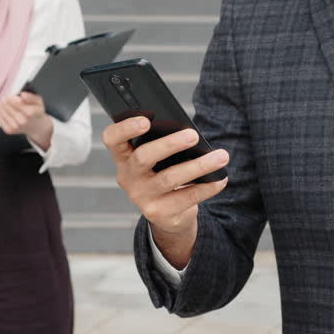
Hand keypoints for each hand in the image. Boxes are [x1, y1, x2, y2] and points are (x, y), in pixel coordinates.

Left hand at [0, 92, 52, 147]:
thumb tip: (22, 95)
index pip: (17, 104)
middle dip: (5, 102)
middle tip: (4, 98)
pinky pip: (1, 120)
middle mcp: (23, 122)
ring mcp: (16, 127)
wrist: (35, 126)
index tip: (9, 96)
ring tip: (0, 103)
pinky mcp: (9, 131)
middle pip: (10, 109)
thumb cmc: (35, 111)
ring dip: (0, 107)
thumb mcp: (38, 101)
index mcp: (30, 113)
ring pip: (4, 114)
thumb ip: (31, 97)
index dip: (12, 99)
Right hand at [102, 117, 228, 268]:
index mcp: (123, 157)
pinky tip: (220, 178)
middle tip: (193, 135)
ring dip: (198, 165)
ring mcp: (142, 197)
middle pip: (143, 157)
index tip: (146, 120)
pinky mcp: (159, 213)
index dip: (125, 128)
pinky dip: (207, 186)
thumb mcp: (156, 159)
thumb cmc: (162, 173)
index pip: (112, 139)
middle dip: (169, 144)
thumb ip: (162, 145)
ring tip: (220, 156)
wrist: (166, 213)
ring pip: (170, 178)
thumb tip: (189, 134)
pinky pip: (186, 197)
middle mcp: (128, 177)